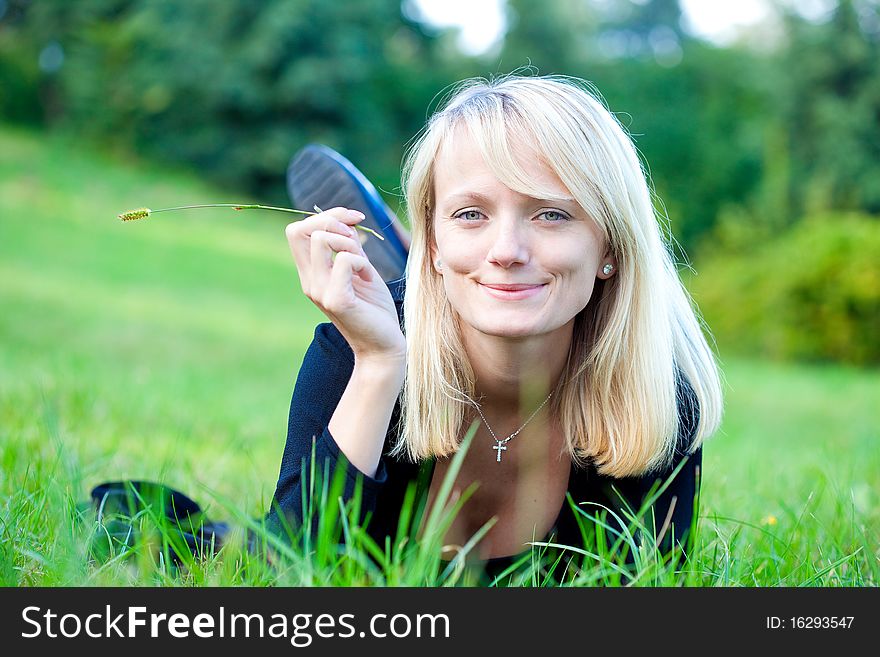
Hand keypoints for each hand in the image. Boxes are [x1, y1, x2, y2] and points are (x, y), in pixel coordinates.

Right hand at [285, 207, 405, 363]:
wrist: (382, 346)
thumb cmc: (373, 309)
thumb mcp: (360, 270)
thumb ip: (350, 246)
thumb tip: (346, 221)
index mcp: (311, 273)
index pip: (297, 230)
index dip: (325, 216)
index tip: (354, 221)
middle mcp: (309, 281)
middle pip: (300, 230)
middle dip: (333, 222)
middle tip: (358, 241)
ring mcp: (320, 291)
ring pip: (320, 239)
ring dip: (349, 243)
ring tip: (364, 265)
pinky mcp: (337, 300)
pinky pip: (345, 260)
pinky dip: (363, 262)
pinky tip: (370, 279)